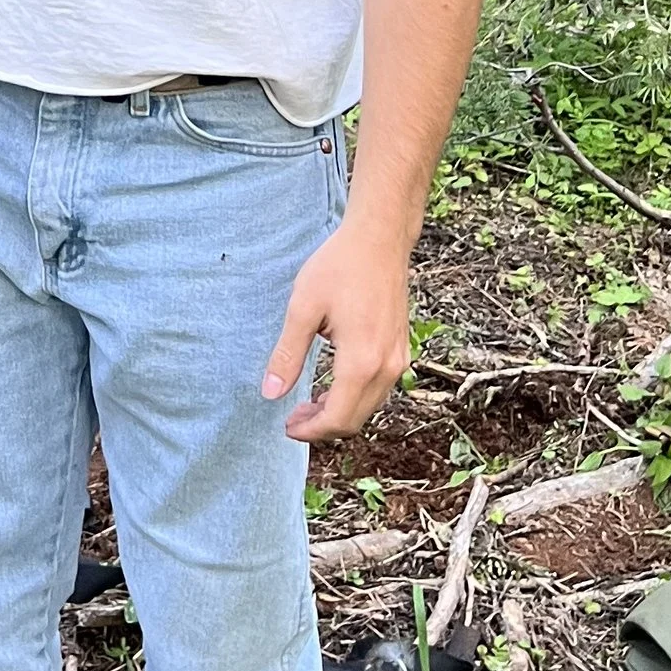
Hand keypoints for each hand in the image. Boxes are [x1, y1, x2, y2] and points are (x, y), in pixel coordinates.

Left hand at [260, 212, 414, 441]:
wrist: (380, 239)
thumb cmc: (340, 267)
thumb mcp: (303, 308)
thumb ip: (287, 355)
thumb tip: (270, 393)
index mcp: (361, 361)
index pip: (337, 418)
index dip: (310, 431)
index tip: (286, 426)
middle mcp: (387, 367)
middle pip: (355, 420)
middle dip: (322, 427)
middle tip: (292, 417)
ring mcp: (398, 358)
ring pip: (369, 407)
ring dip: (339, 413)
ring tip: (308, 403)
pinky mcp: (400, 348)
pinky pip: (379, 389)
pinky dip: (355, 397)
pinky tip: (332, 385)